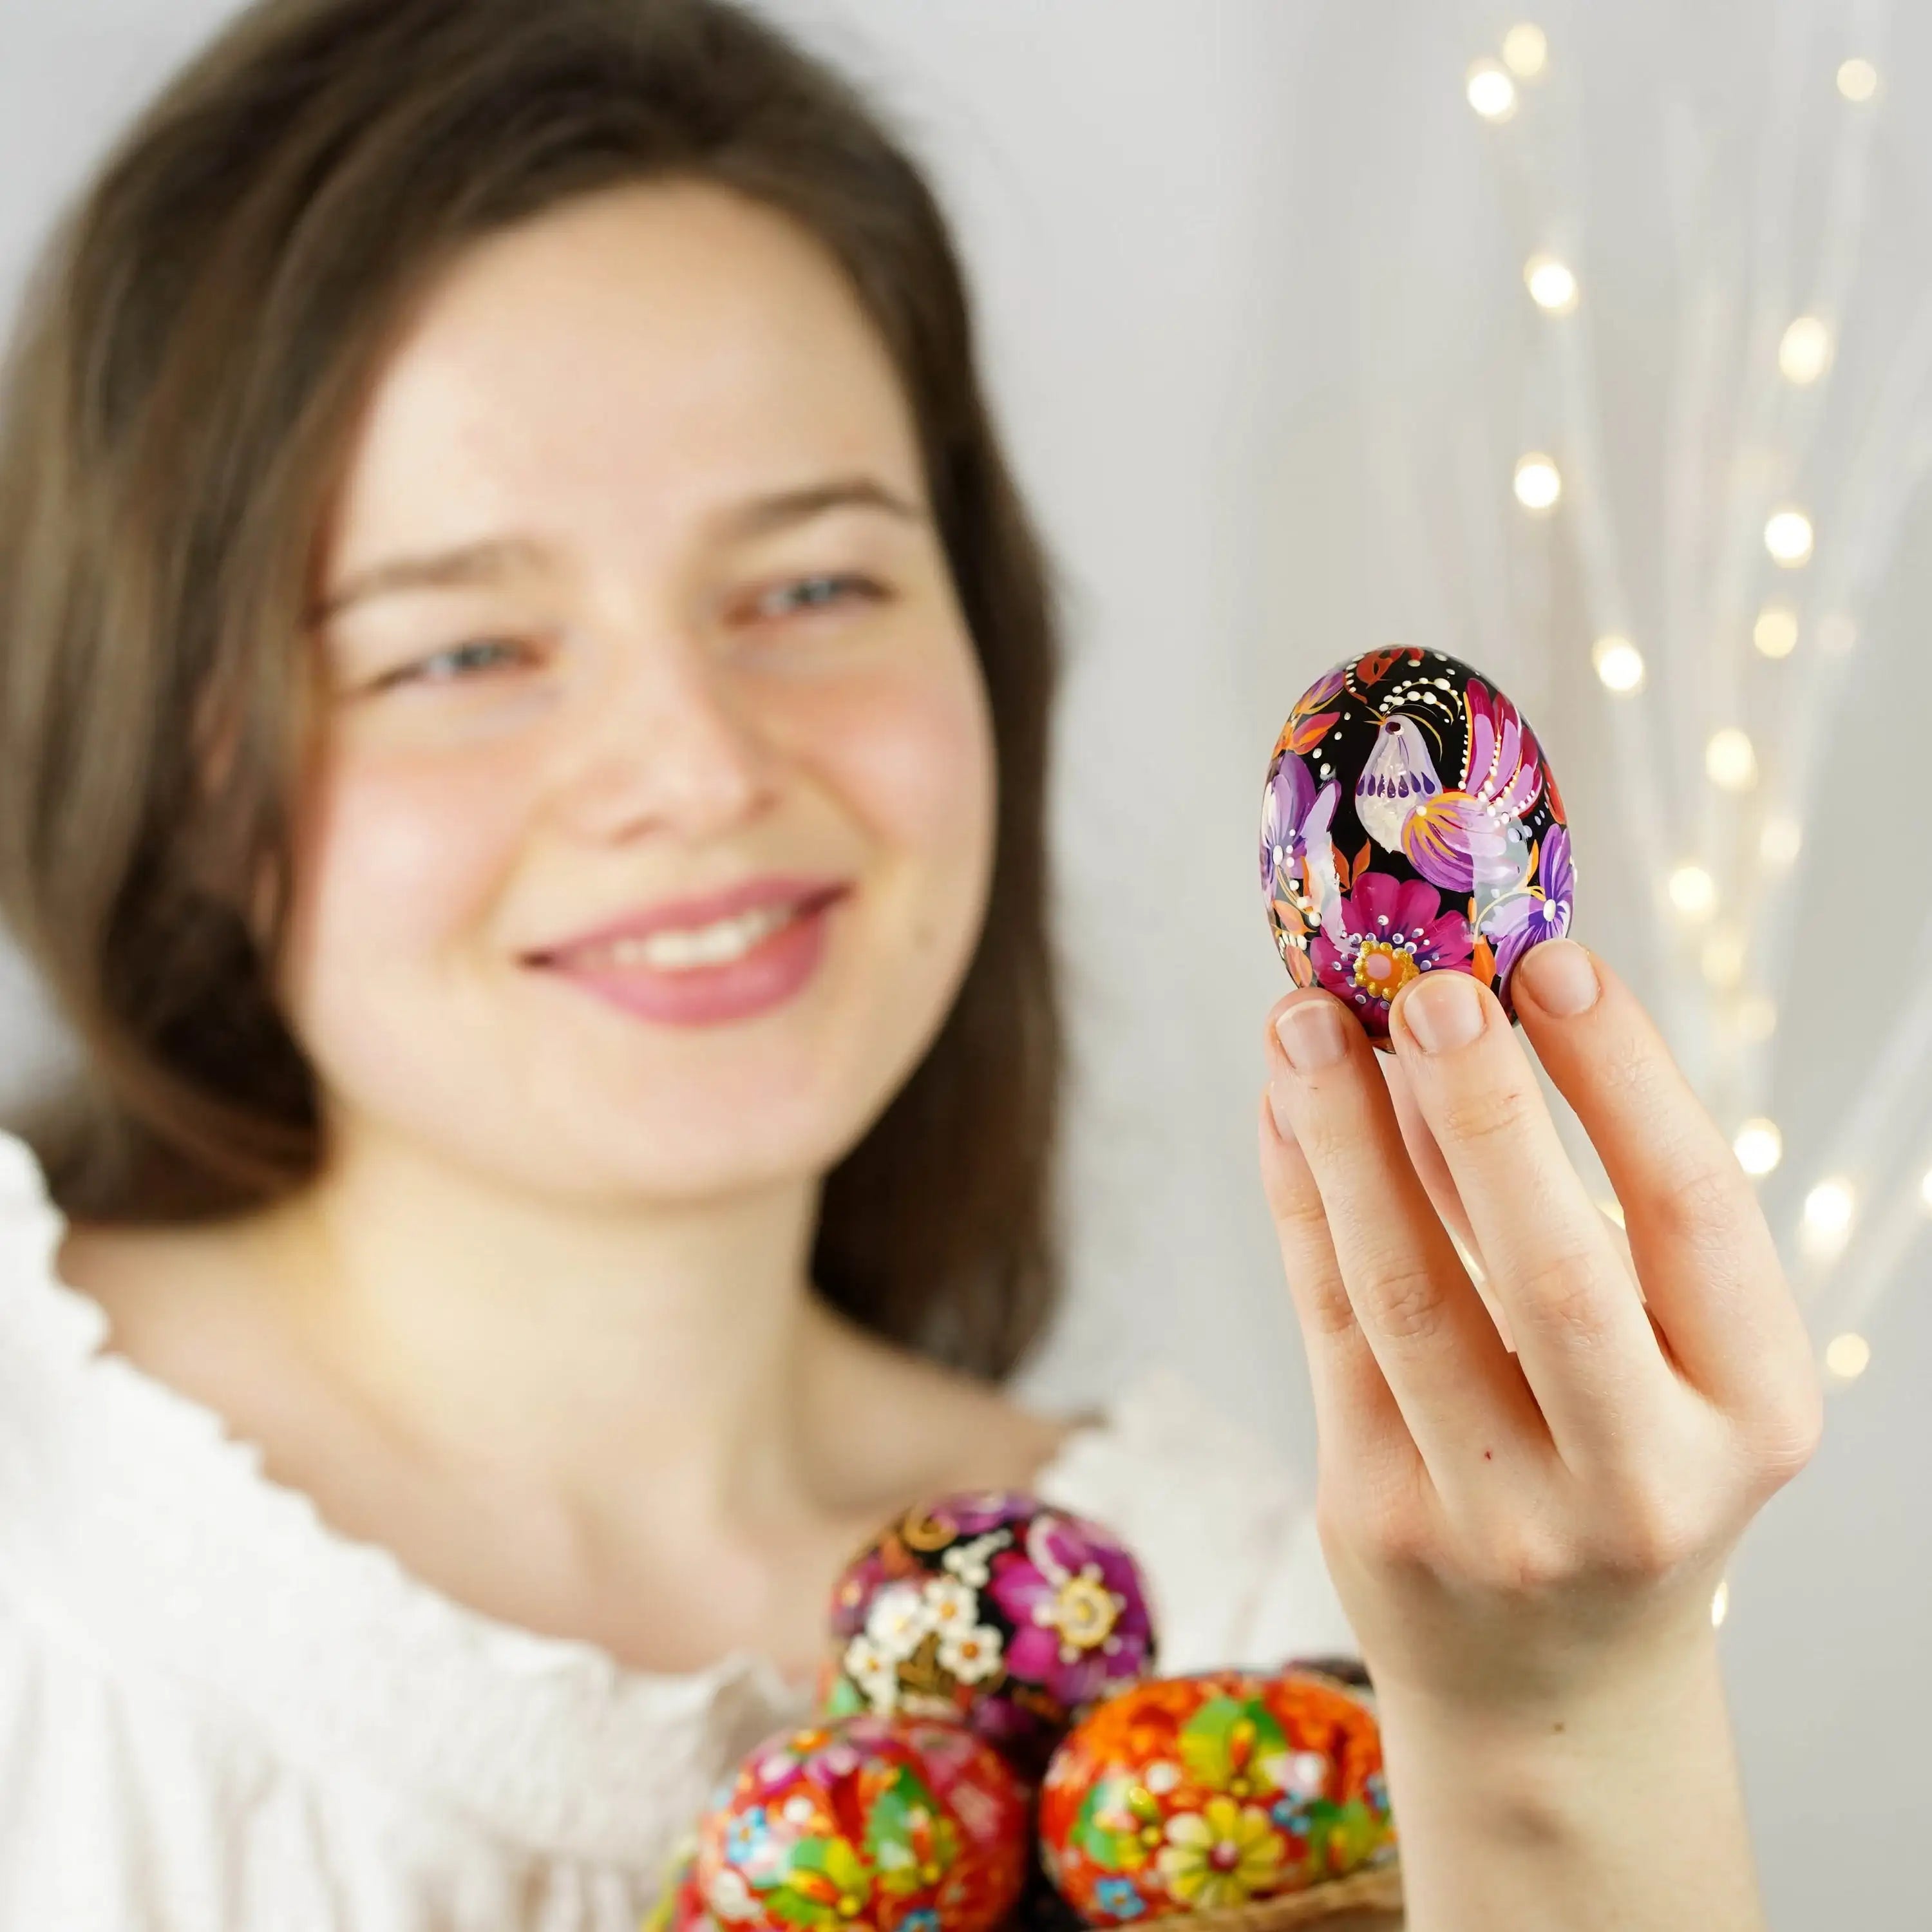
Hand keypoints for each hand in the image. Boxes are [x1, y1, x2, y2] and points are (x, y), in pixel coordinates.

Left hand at [1256, 937, 1822, 1723]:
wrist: (1550, 1686)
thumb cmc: (1616, 1472)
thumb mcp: (1658, 1361)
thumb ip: (1578, 1202)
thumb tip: (1465, 1011)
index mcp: (1750, 1415)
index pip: (1696, 1217)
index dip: (1623, 1078)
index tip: (1553, 961)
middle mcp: (1640, 1482)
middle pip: (1556, 1271)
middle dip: (1482, 1111)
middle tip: (1424, 981)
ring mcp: (1499, 1518)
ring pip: (1407, 1297)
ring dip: (1346, 1139)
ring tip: (1304, 1019)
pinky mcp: (1379, 1519)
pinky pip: (1326, 1326)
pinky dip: (1301, 1199)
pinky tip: (1282, 1107)